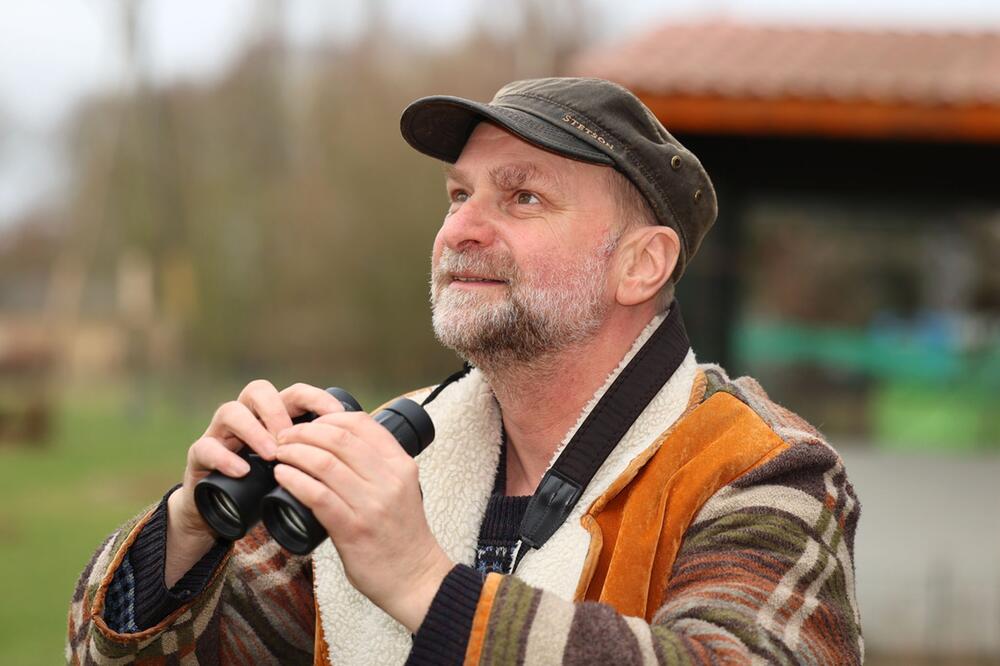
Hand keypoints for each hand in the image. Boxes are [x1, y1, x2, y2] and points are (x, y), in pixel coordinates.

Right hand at [165, 380, 343, 586]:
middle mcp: (249, 419)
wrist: (224, 517)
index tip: (339, 414)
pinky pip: (206, 448)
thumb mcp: (304, 472)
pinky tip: (242, 470)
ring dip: (254, 430)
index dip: (317, 398)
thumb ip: (329, 459)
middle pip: (260, 391)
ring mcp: (221, 435)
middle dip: (280, 409)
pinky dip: (224, 458)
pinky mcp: (200, 458)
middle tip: (297, 435)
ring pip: (230, 411)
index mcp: (277, 418)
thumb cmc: (273, 491)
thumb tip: (375, 454)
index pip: (297, 394)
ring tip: (272, 453)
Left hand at [274, 411, 452, 632]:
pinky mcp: (353, 529)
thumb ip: (378, 467)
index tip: (309, 423)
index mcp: (401, 464)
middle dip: (304, 432)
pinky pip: (317, 495)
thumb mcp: (402, 488)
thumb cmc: (401, 534)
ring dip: (294, 452)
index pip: (362, 423)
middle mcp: (389, 479)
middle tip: (284, 437)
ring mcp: (372, 504)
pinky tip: (282, 475)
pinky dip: (294, 480)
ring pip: (325, 462)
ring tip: (279, 454)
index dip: (328, 417)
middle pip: (339, 438)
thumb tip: (338, 445)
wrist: (414, 576)